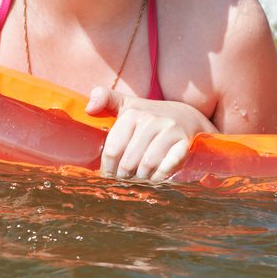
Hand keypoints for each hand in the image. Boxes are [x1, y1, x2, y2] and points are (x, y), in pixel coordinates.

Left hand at [87, 87, 214, 180]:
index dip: (108, 168)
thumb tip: (88, 109)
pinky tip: (155, 176)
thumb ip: (105, 99)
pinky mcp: (185, 142)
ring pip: (147, 166)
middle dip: (124, 176)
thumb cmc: (150, 116)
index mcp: (132, 112)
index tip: (109, 173)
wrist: (188, 117)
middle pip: (128, 162)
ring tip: (139, 177)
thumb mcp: (128, 104)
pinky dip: (159, 176)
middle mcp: (151, 120)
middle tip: (125, 178)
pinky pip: (168, 166)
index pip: (112, 150)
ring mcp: (170, 130)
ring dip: (141, 177)